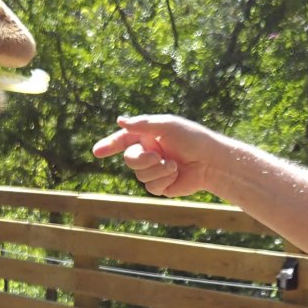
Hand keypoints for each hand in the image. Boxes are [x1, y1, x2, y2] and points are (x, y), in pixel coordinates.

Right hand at [92, 115, 219, 198]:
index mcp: (148, 136)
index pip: (123, 140)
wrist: (211, 162)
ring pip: (140, 175)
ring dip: (158, 170)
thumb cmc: (192, 139)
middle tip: (157, 156)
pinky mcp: (161, 185)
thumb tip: (120, 121)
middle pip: (129, 159)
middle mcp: (149, 152)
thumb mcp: (167, 126)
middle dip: (142, 159)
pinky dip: (164, 180)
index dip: (109, 145)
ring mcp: (154, 170)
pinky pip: (151, 187)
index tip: (97, 152)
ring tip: (174, 165)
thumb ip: (142, 124)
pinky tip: (176, 175)